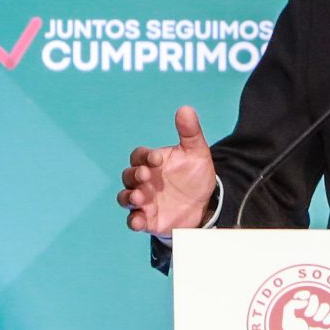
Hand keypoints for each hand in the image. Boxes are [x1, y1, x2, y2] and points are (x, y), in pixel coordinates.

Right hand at [116, 106, 218, 233]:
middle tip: (146, 176)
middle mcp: (142, 181)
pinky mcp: (147, 220)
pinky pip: (133, 220)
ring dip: (128, 197)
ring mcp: (143, 201)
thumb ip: (190, 132)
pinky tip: (138, 221)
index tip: (157, 159)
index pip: (139, 156)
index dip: (144, 156)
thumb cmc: (194, 174)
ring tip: (138, 198)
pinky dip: (133, 221)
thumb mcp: (196, 153)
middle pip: (128, 176)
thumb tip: (186, 109)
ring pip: (125, 198)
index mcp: (151, 162)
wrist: (205, 204)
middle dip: (134, 175)